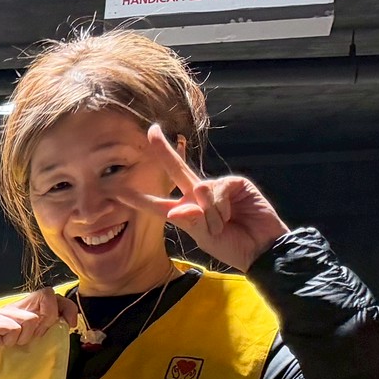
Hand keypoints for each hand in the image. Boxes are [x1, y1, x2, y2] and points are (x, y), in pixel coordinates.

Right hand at [0, 288, 83, 348]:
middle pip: (47, 296)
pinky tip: (2, 344)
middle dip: (45, 322)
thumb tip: (68, 323)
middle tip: (32, 338)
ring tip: (12, 344)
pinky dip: (10, 340)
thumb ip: (48, 328)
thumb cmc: (6, 353)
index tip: (70, 325)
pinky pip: (13, 328)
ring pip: (31, 319)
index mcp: (29, 307)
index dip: (67, 307)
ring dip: (23, 337)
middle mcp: (16, 304)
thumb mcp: (33, 339)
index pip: (54, 295)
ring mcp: (2, 311)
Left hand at [114, 125, 289, 272]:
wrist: (260, 247)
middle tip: (151, 131)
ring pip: (200, 190)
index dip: (140, 199)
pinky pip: (217, 190)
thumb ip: (191, 223)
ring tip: (222, 225)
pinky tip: (233, 214)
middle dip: (163, 151)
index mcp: (185, 213)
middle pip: (177, 171)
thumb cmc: (232, 245)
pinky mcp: (233, 182)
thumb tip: (177, 209)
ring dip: (210, 214)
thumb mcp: (205, 238)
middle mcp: (198, 196)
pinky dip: (221, 206)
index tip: (118, 192)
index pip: (159, 204)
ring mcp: (216, 188)